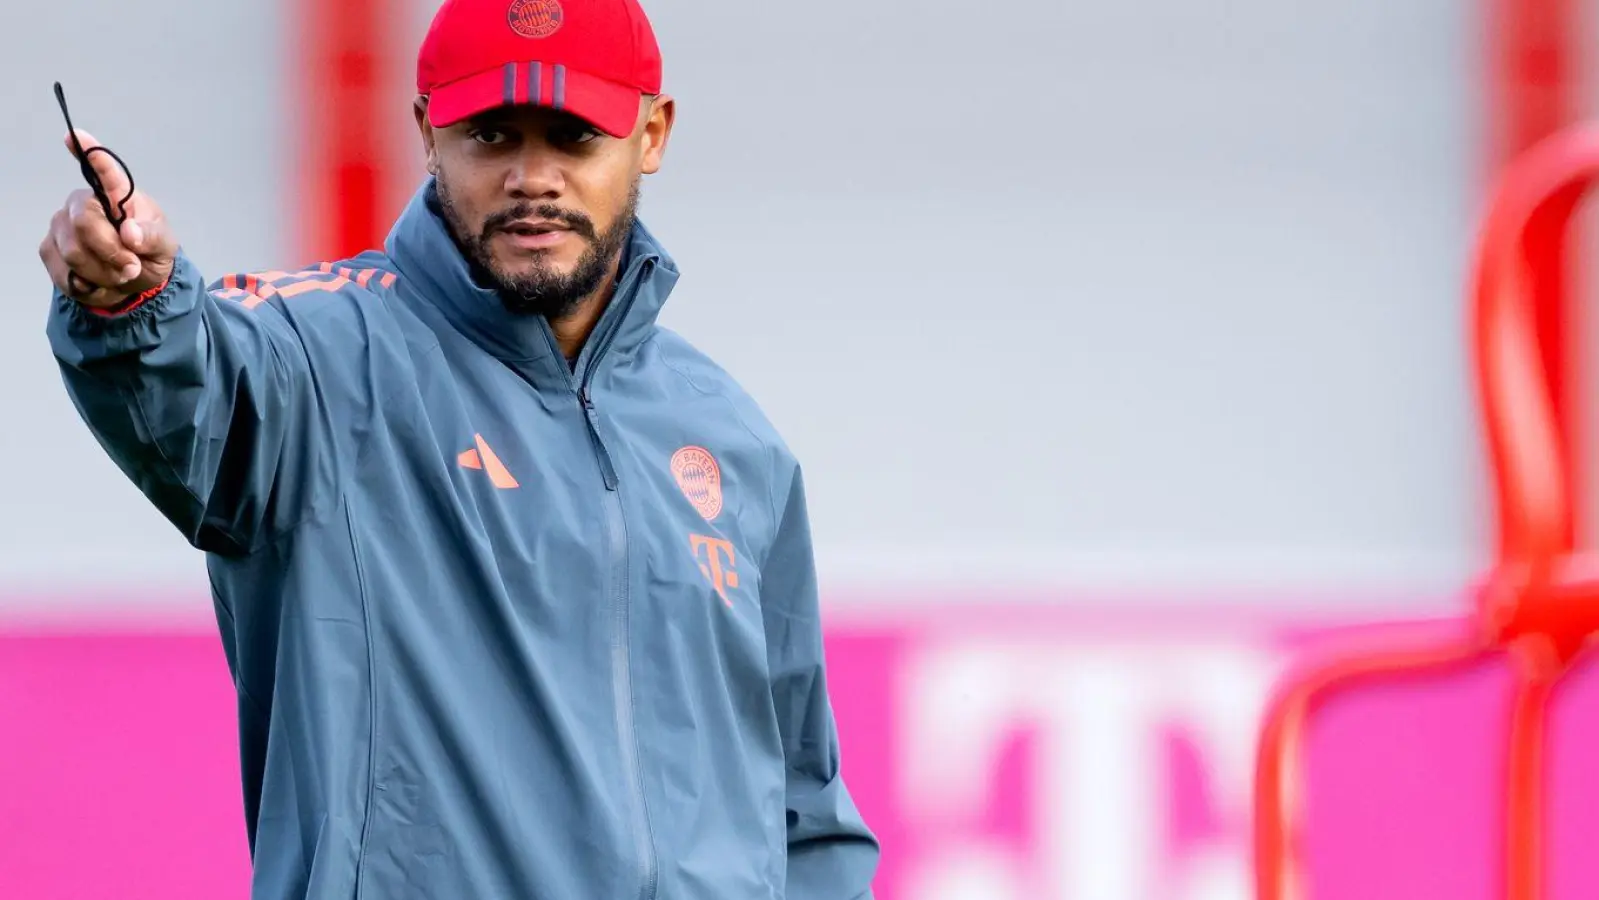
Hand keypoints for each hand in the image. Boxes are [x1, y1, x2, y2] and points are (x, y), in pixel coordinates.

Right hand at [39, 130, 176, 308]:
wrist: (134, 280)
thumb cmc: (149, 251)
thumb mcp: (164, 246)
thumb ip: (152, 237)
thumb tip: (130, 233)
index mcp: (116, 194)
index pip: (104, 171)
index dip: (89, 152)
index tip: (75, 134)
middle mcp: (83, 203)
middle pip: (85, 224)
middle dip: (112, 253)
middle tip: (131, 266)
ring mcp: (62, 225)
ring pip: (73, 253)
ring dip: (104, 273)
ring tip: (120, 274)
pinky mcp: (50, 250)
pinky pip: (64, 273)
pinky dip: (88, 285)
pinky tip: (99, 281)